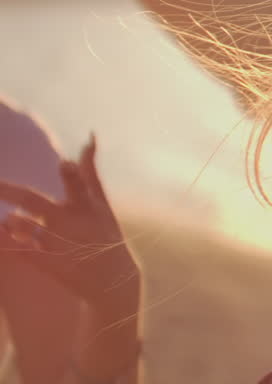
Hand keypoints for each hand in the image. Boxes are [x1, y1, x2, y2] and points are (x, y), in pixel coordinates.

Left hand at [0, 136, 140, 317]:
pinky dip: (12, 244)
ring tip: (9, 219)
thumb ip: (90, 171)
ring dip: (14, 221)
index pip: (78, 184)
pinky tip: (5, 236)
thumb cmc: (104, 233)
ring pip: (27, 229)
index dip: (71, 175)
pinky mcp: (52, 266)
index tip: (64, 163)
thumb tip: (90, 137)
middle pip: (37, 203)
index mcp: (87, 205)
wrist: (114, 281)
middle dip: (11, 192)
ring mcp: (62, 245)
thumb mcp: (101, 202)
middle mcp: (73, 223)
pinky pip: (24, 252)